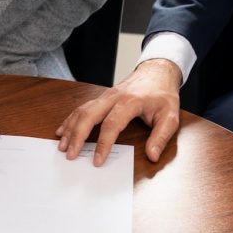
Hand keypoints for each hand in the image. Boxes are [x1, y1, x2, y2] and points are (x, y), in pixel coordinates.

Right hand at [55, 58, 180, 165]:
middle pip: (89, 115)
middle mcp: (113, 97)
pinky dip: (70, 119)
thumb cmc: (162, 95)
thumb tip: (152, 156)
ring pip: (82, 110)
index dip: (103, 144)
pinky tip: (62, 130)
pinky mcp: (101, 97)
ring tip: (62, 146)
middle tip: (70, 154)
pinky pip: (82, 107)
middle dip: (77, 135)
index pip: (112, 124)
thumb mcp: (170, 116)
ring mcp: (105, 96)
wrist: (157, 72)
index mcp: (130, 102)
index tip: (97, 160)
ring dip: (70, 128)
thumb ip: (161, 137)